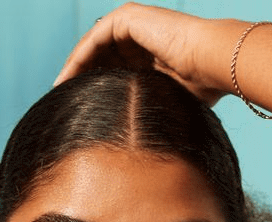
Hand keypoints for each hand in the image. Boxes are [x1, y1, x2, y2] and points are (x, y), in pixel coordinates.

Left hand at [53, 3, 232, 105]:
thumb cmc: (198, 91)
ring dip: (74, 69)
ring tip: (59, 91)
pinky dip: (78, 57)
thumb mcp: (164, 104)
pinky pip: (94, 39)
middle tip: (60, 102)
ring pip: (93, 47)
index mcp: (148, 57)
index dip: (92, 89)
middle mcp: (140, 39)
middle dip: (79, 80)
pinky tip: (66, 78)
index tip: (75, 112)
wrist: (212, 64)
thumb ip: (145, 112)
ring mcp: (134, 26)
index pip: (112, 71)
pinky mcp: (129, 18)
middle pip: (99, 59)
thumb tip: (130, 152)